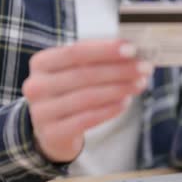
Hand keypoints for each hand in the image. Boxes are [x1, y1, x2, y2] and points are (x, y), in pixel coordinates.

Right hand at [22, 40, 152, 162]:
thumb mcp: (76, 72)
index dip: (106, 50)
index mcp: (42, 63)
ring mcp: (41, 111)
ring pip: (87, 97)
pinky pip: (86, 119)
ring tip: (140, 84)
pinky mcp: (52, 132)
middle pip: (84, 74)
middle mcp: (36, 85)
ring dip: (119, 89)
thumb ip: (98, 60)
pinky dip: (110, 109)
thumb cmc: (70, 93)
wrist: (51, 131)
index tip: (132, 49)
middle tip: (145, 68)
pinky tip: (126, 103)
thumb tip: (133, 53)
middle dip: (120, 70)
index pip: (76, 51)